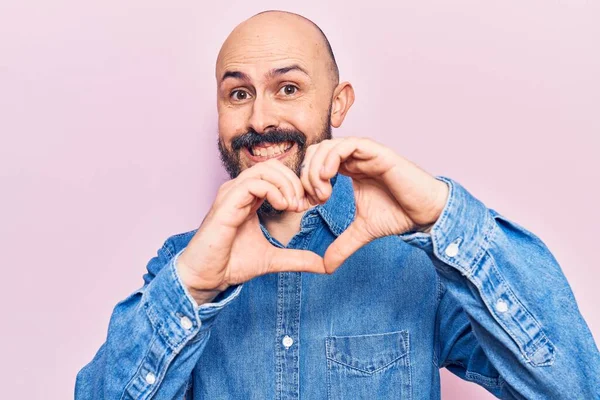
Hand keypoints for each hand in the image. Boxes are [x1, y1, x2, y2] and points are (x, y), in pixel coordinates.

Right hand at [177, 159, 323, 304]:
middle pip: (274, 166)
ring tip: (294, 205)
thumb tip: (323, 266)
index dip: (297, 185)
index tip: (309, 205)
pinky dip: (274, 191)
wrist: (207, 277)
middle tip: (305, 204)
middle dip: (295, 181)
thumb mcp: (274, 259)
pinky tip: (283, 206)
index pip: (277, 174)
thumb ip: (297, 258)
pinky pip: (254, 183)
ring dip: (287, 184)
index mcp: (249, 198)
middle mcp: (239, 190)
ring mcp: (231, 194)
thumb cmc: (231, 264)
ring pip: (265, 169)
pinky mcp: (226, 203)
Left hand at [300, 137, 448, 272]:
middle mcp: (355, 158)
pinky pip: (347, 144)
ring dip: (316, 168)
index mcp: (349, 169)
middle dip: (306, 174)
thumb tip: (326, 267)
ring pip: (328, 146)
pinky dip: (331, 158)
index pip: (315, 163)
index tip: (305, 205)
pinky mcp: (377, 152)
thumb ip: (342, 245)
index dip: (304, 181)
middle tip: (311, 199)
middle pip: (316, 151)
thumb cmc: (399, 214)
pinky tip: (328, 178)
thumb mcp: (362, 232)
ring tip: (321, 192)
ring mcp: (365, 153)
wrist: (425, 213)